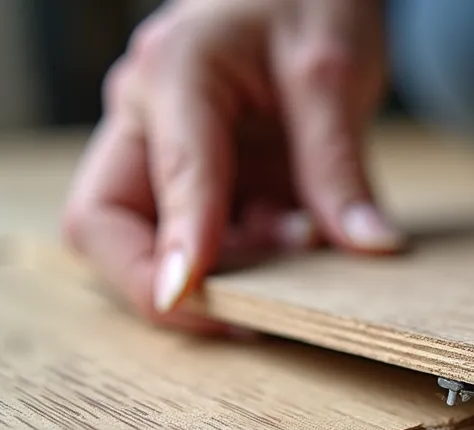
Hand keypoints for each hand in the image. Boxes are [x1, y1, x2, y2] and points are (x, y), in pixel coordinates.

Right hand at [62, 0, 399, 334]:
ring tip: (299, 240)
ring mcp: (160, 148)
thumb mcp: (335, 73)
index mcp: (175, 72)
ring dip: (217, 272)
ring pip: (143, 242)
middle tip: (248, 314)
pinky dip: (243, 259)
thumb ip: (341, 166)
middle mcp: (147, 115)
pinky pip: (196, 239)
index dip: (175, 246)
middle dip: (162, 283)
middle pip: (103, 224)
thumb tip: (370, 248)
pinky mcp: (191, 176)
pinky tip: (297, 234)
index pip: (166, 174)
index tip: (188, 299)